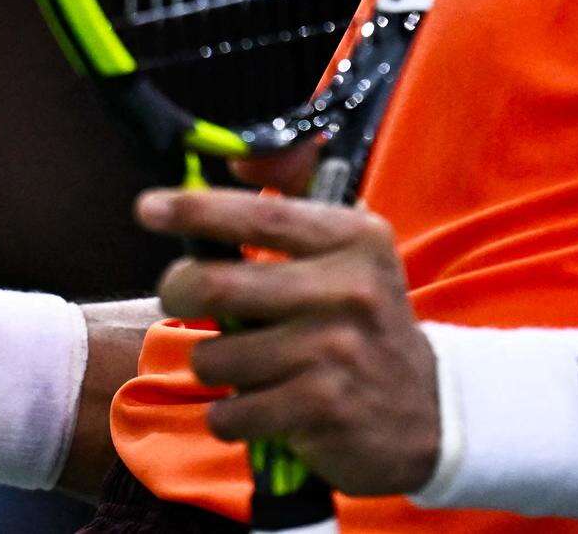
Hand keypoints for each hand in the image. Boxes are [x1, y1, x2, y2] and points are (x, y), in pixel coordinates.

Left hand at [137, 186, 440, 498]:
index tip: (148, 207)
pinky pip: (232, 412)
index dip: (198, 209)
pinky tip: (261, 408)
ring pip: (218, 357)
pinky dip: (231, 416)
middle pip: (220, 285)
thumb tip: (235, 161)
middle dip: (180, 290)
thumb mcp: (349, 255)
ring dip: (215, 365)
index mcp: (353, 240)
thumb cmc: (365, 324)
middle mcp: (348, 289)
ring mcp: (335, 352)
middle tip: (178, 294)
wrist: (429, 412)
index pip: (263, 214)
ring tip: (246, 366)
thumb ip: (294, 210)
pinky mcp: (321, 409)